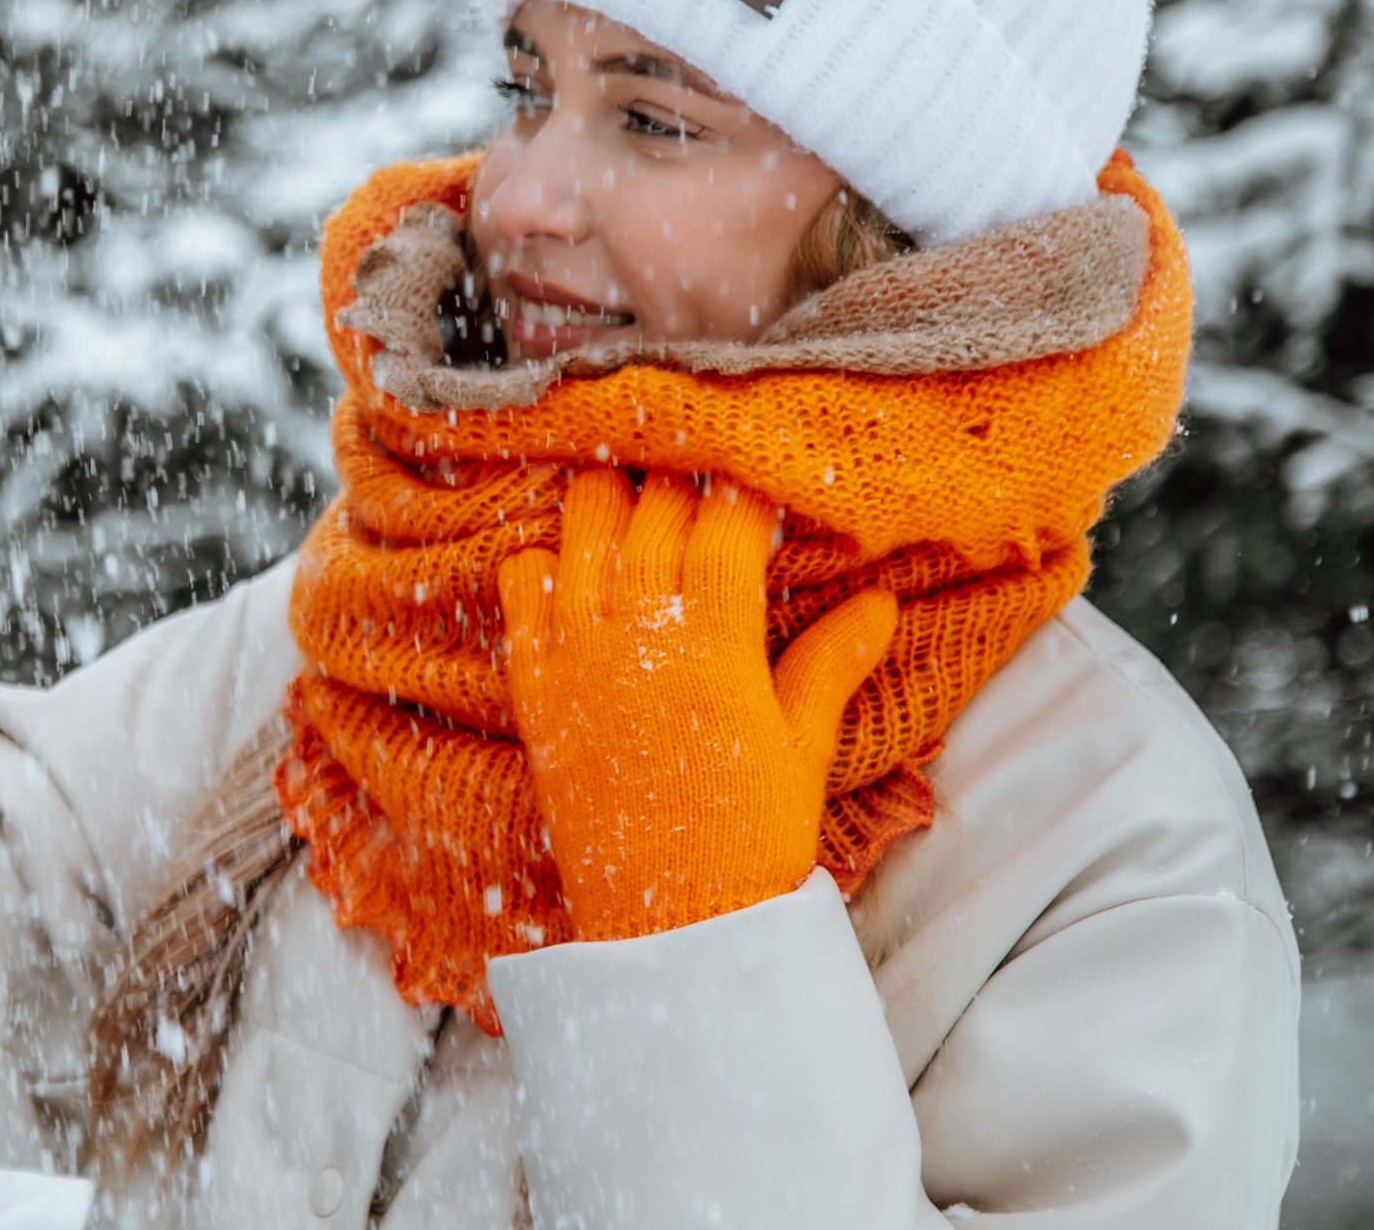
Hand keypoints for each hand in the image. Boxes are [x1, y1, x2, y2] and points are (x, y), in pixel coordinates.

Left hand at [499, 468, 897, 940]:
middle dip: (683, 482)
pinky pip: (521, 583)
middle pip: (654, 505)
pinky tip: (575, 561)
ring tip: (640, 500)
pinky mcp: (531, 680)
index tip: (759, 481)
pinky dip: (544, 557)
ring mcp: (575, 649)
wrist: (669, 920)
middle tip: (702, 481)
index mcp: (716, 639)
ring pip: (582, 523)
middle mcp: (638, 629)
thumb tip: (881, 597)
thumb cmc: (749, 833)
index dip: (746, 489)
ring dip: (612, 499)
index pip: (727, 517)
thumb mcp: (804, 744)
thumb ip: (832, 660)